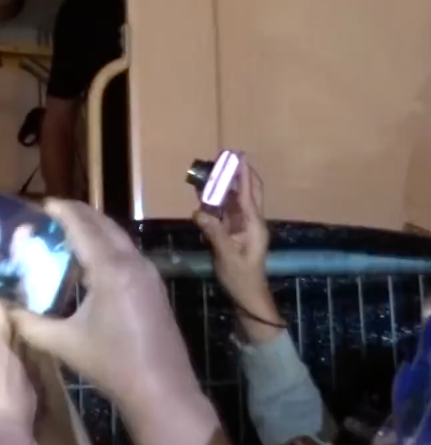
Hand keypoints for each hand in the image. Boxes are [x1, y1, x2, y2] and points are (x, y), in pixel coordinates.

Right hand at [9, 199, 219, 444]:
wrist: (162, 391)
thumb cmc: (112, 365)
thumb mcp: (64, 343)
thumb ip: (29, 322)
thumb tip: (4, 306)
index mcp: (111, 270)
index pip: (82, 226)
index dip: (61, 211)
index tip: (40, 204)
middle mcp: (133, 262)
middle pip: (103, 223)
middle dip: (78, 213)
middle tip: (50, 214)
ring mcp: (148, 273)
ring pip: (118, 236)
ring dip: (93, 228)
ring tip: (66, 232)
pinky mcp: (154, 286)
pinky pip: (127, 252)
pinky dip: (105, 245)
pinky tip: (89, 260)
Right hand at [193, 157, 277, 330]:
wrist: (248, 296)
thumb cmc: (241, 278)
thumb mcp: (227, 256)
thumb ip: (214, 233)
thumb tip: (199, 212)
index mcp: (254, 225)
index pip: (248, 194)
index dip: (243, 174)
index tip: (239, 156)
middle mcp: (250, 221)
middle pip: (247, 192)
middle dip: (238, 174)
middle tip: (226, 158)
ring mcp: (242, 226)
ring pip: (235, 200)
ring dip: (226, 185)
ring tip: (213, 170)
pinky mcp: (233, 232)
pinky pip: (225, 211)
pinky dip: (217, 200)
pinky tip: (205, 193)